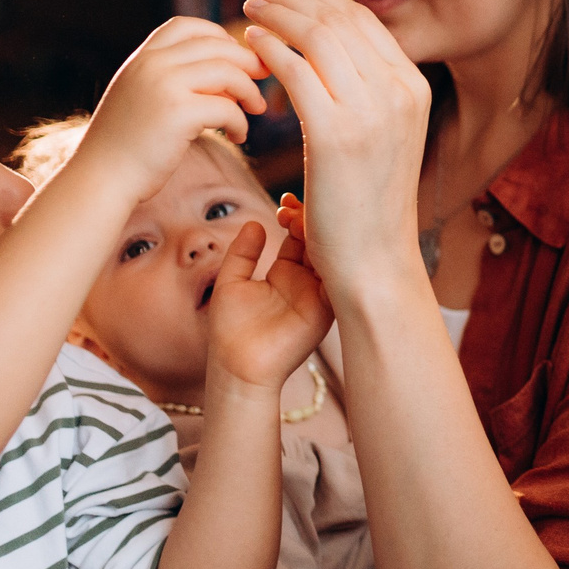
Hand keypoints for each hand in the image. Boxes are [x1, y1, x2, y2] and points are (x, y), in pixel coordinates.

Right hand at [74, 16, 269, 201]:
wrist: (101, 177)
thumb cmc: (127, 145)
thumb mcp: (142, 97)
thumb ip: (171, 78)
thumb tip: (226, 74)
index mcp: (143, 57)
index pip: (189, 26)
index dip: (222, 37)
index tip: (239, 60)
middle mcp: (151, 64)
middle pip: (217, 46)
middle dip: (248, 62)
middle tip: (264, 80)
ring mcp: (164, 85)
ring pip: (228, 73)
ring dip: (250, 92)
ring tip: (255, 110)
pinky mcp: (178, 112)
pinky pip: (228, 108)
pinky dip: (240, 122)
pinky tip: (237, 136)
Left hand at [205, 221, 333, 393]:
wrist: (237, 367)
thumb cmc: (230, 330)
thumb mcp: (231, 282)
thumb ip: (243, 253)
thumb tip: (257, 223)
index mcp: (285, 274)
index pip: (299, 237)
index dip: (295, 216)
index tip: (285, 201)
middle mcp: (306, 283)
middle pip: (318, 242)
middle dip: (312, 220)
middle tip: (297, 205)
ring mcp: (318, 296)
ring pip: (330, 257)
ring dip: (324, 236)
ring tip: (309, 216)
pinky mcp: (325, 310)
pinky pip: (338, 281)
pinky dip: (337, 260)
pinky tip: (329, 240)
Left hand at [239, 0, 430, 300]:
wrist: (376, 262)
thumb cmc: (369, 205)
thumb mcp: (383, 136)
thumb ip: (366, 91)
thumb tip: (328, 52)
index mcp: (414, 88)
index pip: (362, 21)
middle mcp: (399, 92)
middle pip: (339, 19)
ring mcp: (372, 111)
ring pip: (315, 36)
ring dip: (275, 15)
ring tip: (247, 10)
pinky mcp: (337, 133)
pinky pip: (295, 71)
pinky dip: (269, 50)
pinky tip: (249, 45)